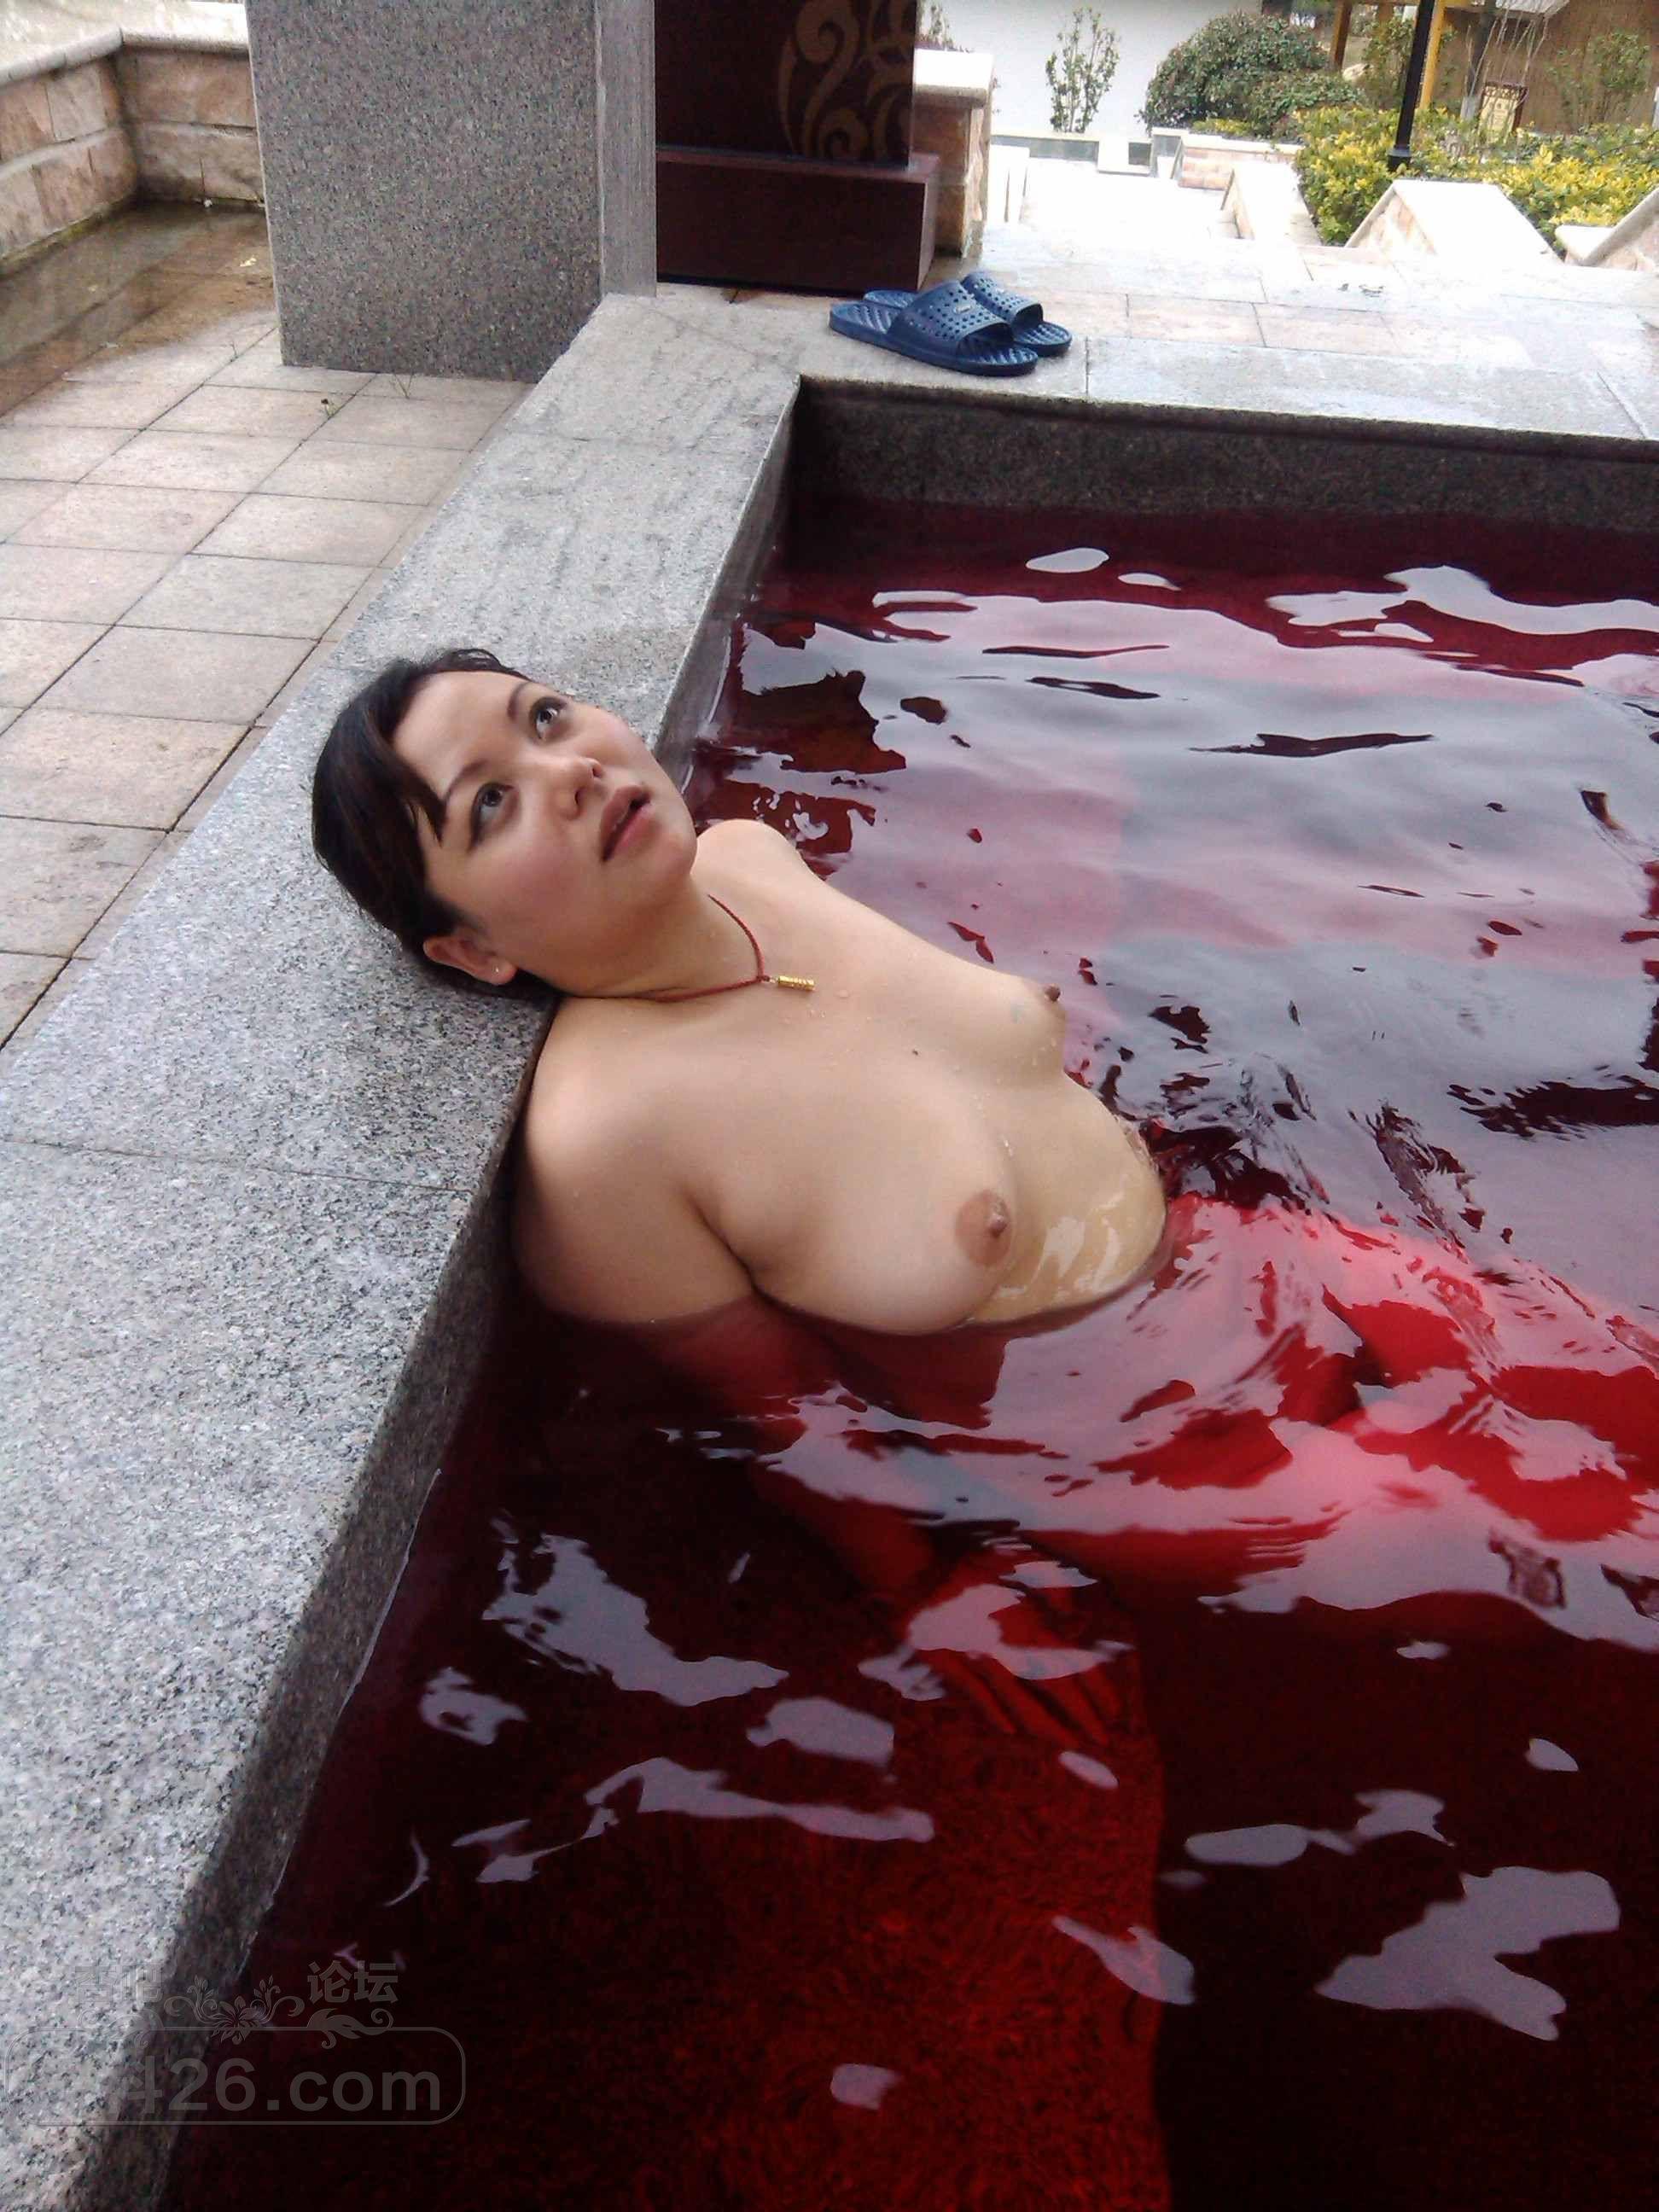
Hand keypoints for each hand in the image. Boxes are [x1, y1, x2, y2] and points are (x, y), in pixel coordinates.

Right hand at [891, 1557, 1125, 1748]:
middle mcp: (1008, 1653)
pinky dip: (995, 1716)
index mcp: (1028, 1626)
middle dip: (1080, 1720)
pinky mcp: (951, 1668)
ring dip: (1046, 1728)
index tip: (1115, 1713)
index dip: (1095, 1692)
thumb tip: (1071, 1611)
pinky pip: (978, 1699)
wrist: (912, 1572)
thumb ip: (1051, 1582)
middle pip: (1051, 1693)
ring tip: (1066, 1743)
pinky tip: (1009, 1730)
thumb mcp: (1016, 1557)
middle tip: (1103, 1741)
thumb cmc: (967, 1561)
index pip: (1070, 1667)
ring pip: (1018, 1705)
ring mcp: (979, 1665)